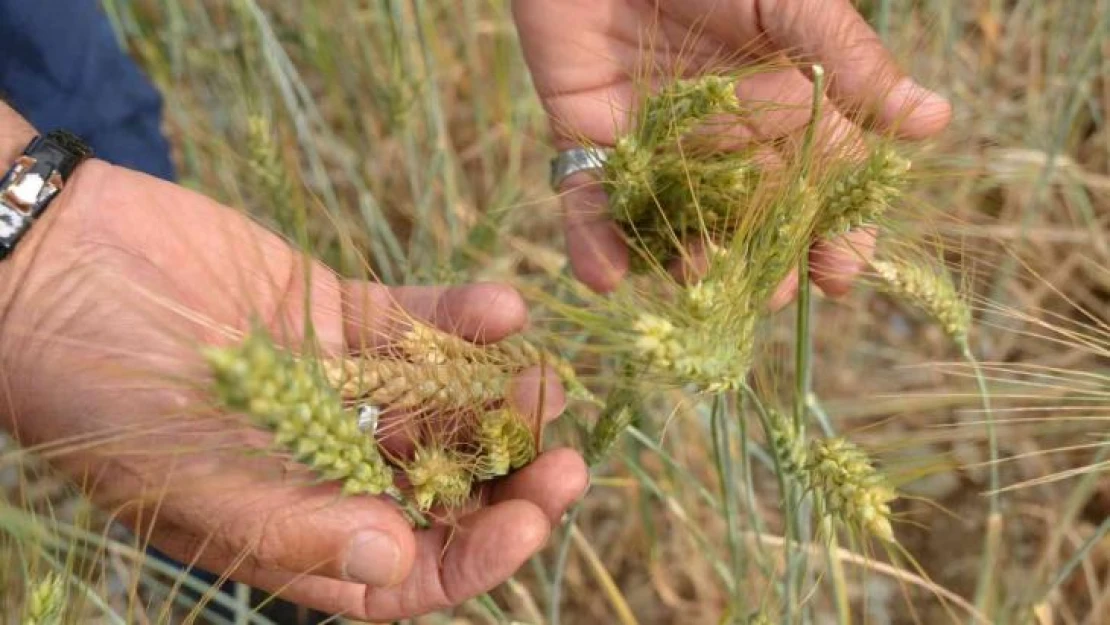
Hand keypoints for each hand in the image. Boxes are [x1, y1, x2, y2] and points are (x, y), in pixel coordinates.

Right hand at [0, 148, 586, 617]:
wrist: (53, 269)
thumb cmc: (97, 395)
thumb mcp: (186, 479)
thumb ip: (291, 528)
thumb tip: (395, 564)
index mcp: (295, 527)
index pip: (407, 569)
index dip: (476, 556)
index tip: (531, 521)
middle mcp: (329, 465)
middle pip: (444, 489)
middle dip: (510, 478)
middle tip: (568, 458)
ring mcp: (340, 389)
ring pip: (444, 405)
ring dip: (500, 397)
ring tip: (548, 382)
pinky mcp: (340, 315)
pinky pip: (416, 324)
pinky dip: (461, 318)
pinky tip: (503, 309)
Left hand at [513, 0, 951, 297]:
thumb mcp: (789, 3)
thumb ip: (848, 61)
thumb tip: (934, 119)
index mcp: (780, 109)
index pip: (817, 187)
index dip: (832, 232)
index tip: (842, 273)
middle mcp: (721, 138)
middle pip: (748, 220)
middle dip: (761, 264)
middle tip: (769, 295)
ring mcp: (655, 145)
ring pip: (674, 222)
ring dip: (684, 263)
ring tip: (699, 287)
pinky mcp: (589, 142)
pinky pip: (590, 203)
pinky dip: (592, 242)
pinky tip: (606, 277)